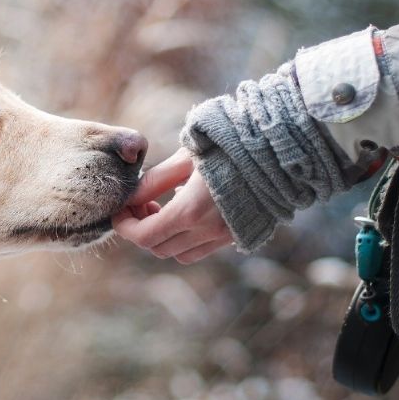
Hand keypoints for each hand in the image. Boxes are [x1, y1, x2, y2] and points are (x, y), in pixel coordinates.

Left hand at [113, 148, 232, 263]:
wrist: (278, 150)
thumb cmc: (228, 145)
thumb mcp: (185, 157)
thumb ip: (154, 181)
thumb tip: (130, 197)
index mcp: (191, 211)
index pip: (144, 236)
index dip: (125, 226)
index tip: (120, 210)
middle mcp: (208, 231)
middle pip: (158, 248)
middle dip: (141, 230)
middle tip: (141, 204)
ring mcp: (225, 236)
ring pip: (179, 254)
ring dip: (163, 237)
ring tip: (162, 208)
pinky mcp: (237, 236)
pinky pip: (201, 249)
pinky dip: (185, 239)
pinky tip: (186, 211)